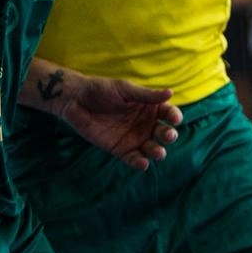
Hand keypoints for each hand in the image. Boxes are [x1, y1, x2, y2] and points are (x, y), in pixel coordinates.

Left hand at [58, 76, 182, 171]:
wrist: (76, 100)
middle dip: (168, 135)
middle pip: (163, 133)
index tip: (174, 118)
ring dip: (157, 151)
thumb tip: (171, 92)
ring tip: (157, 151)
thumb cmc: (101, 89)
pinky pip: (134, 159)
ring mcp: (134, 138)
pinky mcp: (121, 150)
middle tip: (167, 135)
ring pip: (152, 149)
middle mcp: (145, 124)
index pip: (167, 113)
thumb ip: (145, 95)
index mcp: (148, 107)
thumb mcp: (124, 89)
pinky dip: (139, 163)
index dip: (174, 116)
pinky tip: (142, 163)